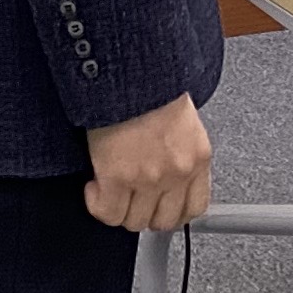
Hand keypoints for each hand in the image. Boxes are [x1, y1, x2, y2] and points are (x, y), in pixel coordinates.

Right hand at [85, 94, 211, 233]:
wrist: (128, 71)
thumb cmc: (150, 86)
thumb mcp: (180, 122)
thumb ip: (178, 153)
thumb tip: (164, 175)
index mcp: (198, 157)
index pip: (194, 208)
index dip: (172, 213)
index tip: (159, 206)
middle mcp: (177, 172)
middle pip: (162, 221)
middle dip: (143, 213)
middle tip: (129, 198)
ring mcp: (149, 178)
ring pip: (134, 221)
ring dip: (119, 208)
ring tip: (109, 189)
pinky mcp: (117, 178)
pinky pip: (107, 212)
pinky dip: (97, 203)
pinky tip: (94, 186)